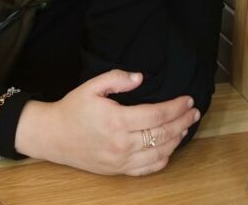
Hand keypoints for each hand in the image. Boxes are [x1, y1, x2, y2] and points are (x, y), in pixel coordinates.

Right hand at [14, 70, 199, 175]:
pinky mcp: (117, 171)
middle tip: (194, 111)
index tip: (188, 99)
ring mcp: (120, 160)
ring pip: (159, 154)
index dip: (176, 107)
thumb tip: (140, 77)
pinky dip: (163, 160)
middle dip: (182, 121)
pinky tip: (170, 148)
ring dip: (177, 139)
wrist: (52, 136)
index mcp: (117, 120)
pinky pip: (146, 169)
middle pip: (162, 134)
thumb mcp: (92, 86)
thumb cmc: (73, 109)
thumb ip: (117, 78)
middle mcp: (121, 144)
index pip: (156, 115)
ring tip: (186, 126)